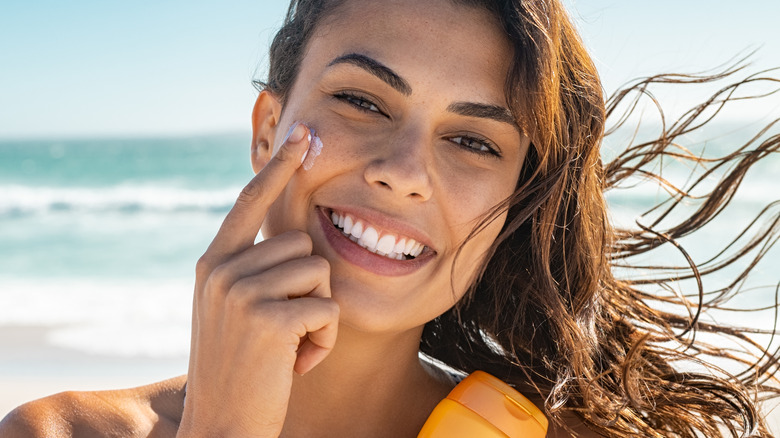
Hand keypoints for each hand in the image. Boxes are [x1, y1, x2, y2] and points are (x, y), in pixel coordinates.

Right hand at [177, 123, 339, 436]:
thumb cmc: (239, 370)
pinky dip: (323, 342)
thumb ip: (251, 270)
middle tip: (284, 331)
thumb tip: (293, 238)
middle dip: (309, 291)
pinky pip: (328, 309)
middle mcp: (221, 270)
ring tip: (288, 348)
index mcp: (213, 264)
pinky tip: (296, 365)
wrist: (221, 426)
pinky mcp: (267, 318)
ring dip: (318, 317)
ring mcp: (241, 292)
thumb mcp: (233, 311)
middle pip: (302, 246)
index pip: (250, 201)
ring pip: (320, 275)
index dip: (279, 167)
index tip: (303, 134)